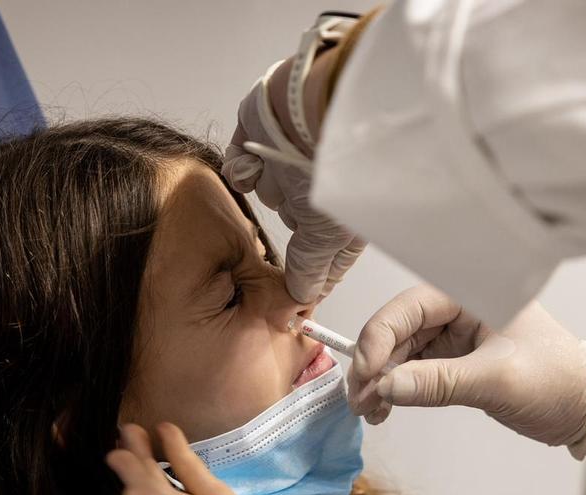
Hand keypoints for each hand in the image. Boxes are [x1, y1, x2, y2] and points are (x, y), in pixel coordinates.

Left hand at [223, 49, 364, 303]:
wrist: (312, 105)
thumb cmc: (336, 166)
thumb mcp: (328, 236)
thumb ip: (311, 269)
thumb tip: (301, 298)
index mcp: (345, 210)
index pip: (326, 254)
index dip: (310, 272)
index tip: (294, 296)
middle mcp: (319, 186)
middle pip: (294, 221)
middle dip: (289, 218)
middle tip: (293, 214)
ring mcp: (290, 160)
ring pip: (267, 191)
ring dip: (269, 185)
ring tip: (283, 168)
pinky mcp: (261, 138)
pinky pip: (241, 164)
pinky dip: (245, 165)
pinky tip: (258, 158)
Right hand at [349, 285, 585, 454]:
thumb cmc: (559, 382)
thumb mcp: (497, 381)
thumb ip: (439, 383)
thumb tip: (384, 388)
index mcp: (473, 293)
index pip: (410, 307)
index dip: (380, 337)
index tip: (367, 374)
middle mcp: (459, 308)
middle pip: (398, 329)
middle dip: (374, 364)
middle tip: (359, 400)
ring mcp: (455, 335)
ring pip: (400, 352)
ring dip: (380, 380)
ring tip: (369, 412)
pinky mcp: (454, 360)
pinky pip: (413, 370)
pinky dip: (395, 389)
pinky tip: (384, 409)